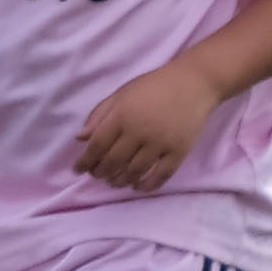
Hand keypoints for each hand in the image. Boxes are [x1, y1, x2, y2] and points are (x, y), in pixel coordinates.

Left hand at [76, 60, 219, 193]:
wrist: (194, 83)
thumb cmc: (152, 87)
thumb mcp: (120, 94)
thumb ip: (98, 116)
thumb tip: (80, 138)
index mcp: (122, 116)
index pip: (97, 146)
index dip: (84, 161)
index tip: (77, 170)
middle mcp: (139, 132)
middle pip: (113, 161)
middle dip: (100, 172)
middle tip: (97, 175)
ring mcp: (161, 143)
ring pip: (135, 171)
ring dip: (120, 181)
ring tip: (114, 181)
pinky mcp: (180, 151)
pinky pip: (162, 175)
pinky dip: (148, 185)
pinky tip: (138, 187)